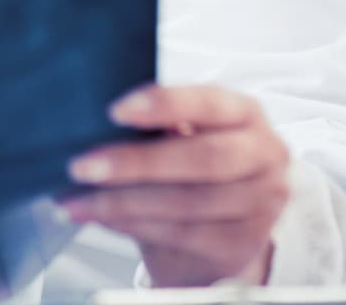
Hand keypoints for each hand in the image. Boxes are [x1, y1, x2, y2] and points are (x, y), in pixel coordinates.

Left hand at [62, 84, 290, 286]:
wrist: (216, 227)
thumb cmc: (190, 165)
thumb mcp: (180, 132)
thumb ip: (155, 123)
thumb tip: (94, 122)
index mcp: (244, 112)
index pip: (209, 103)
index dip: (164, 104)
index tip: (115, 111)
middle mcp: (265, 154)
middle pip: (201, 158)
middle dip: (134, 163)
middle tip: (81, 166)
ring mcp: (261, 203)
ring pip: (188, 203)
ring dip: (123, 202)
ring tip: (80, 200)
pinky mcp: (244, 243)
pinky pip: (183, 234)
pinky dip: (135, 225)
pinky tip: (105, 217)